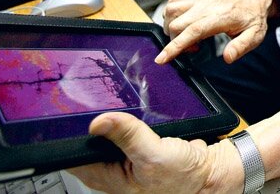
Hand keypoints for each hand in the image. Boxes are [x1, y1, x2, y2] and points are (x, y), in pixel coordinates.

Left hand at [69, 112, 236, 193]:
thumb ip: (128, 135)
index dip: (71, 136)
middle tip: (96, 101)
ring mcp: (123, 159)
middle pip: (88, 143)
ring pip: (106, 134)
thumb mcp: (154, 154)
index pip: (74, 157)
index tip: (71, 114)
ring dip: (110, 120)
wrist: (208, 170)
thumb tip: (98, 121)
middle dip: (92, 123)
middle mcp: (111, 170)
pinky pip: (122, 130)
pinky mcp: (135, 148)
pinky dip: (125, 120)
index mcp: (107, 178)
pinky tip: (130, 112)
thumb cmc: (183, 176)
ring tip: (114, 103)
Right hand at [157, 0, 270, 64]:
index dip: (176, 45)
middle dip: (176, 42)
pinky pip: (172, 3)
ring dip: (171, 29)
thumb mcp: (254, 35)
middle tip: (195, 48)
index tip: (162, 59)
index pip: (193, 30)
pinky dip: (170, 16)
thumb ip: (241, 46)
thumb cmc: (251, 19)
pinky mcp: (193, 0)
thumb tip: (227, 58)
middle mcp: (205, 7)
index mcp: (220, 17)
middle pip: (176, 24)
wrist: (249, 0)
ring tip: (190, 38)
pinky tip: (183, 26)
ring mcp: (198, 2)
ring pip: (170, 12)